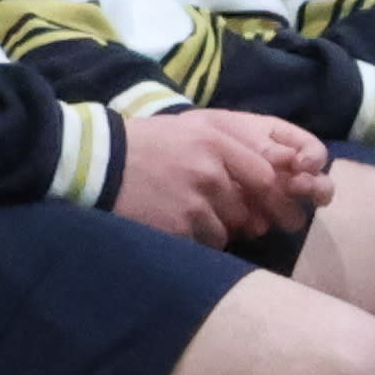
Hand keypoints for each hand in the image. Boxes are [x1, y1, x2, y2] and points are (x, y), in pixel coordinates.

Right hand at [110, 109, 330, 246]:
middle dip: (240, 217)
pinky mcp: (178, 228)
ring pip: (227, 230)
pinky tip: (172, 225)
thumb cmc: (146, 145)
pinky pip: (204, 243)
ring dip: (214, 229)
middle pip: (247, 208)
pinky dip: (194, 240)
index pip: (265, 176)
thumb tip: (271, 177)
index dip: (273, 197)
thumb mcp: (190, 131)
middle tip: (228, 219)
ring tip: (185, 214)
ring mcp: (194, 201)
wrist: (98, 164)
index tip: (277, 209)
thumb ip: (229, 151)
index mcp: (215, 142)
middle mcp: (210, 171)